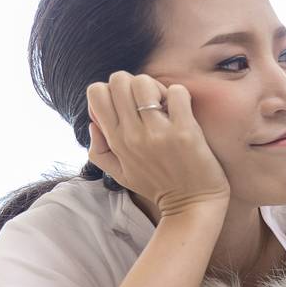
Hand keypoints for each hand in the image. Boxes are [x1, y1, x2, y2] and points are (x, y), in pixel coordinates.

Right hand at [86, 71, 229, 217]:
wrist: (191, 206)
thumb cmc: (157, 187)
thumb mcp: (118, 174)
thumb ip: (98, 149)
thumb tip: (94, 122)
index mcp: (116, 141)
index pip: (96, 92)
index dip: (112, 90)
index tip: (127, 104)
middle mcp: (133, 135)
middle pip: (119, 80)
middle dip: (134, 84)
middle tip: (149, 102)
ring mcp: (159, 133)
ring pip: (145, 82)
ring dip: (157, 87)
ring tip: (165, 106)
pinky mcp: (185, 132)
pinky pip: (177, 93)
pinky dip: (180, 95)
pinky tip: (182, 110)